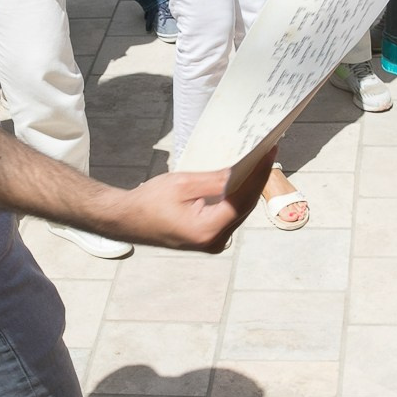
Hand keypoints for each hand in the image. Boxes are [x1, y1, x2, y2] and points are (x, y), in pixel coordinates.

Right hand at [108, 154, 278, 251]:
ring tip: (259, 162)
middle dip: (257, 179)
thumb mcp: (183, 184)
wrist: (126, 220)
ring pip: (239, 211)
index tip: (269, 153)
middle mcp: (215, 241)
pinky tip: (243, 179)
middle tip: (267, 153)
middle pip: (244, 206)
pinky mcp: (209, 238)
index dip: (259, 175)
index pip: (243, 200)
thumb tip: (243, 170)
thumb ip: (216, 180)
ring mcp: (213, 243)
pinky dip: (236, 197)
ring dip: (248, 187)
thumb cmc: (149, 201)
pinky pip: (229, 215)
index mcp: (207, 230)